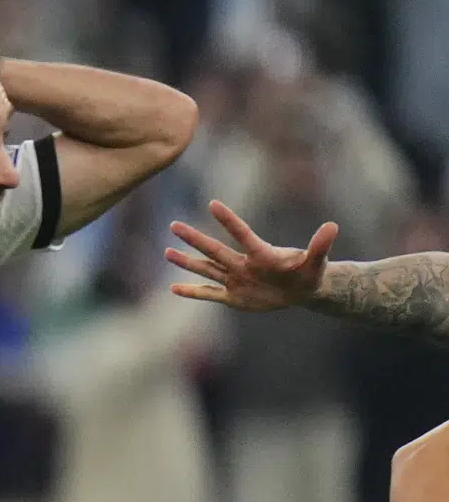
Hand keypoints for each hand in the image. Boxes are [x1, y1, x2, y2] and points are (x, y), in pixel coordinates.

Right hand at [167, 201, 336, 313]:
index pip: (241, 234)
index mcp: (261, 254)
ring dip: (187, 262)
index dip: (228, 220)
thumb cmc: (310, 272)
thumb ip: (320, 245)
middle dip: (194, 239)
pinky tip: (174, 288)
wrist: (302, 290)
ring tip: (167, 252)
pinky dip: (192, 292)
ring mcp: (235, 280)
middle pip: (214, 250)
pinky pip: (209, 294)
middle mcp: (242, 265)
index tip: (212, 204)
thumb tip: (332, 226)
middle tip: (174, 225)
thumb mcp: (317, 261)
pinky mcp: (233, 297)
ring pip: (206, 269)